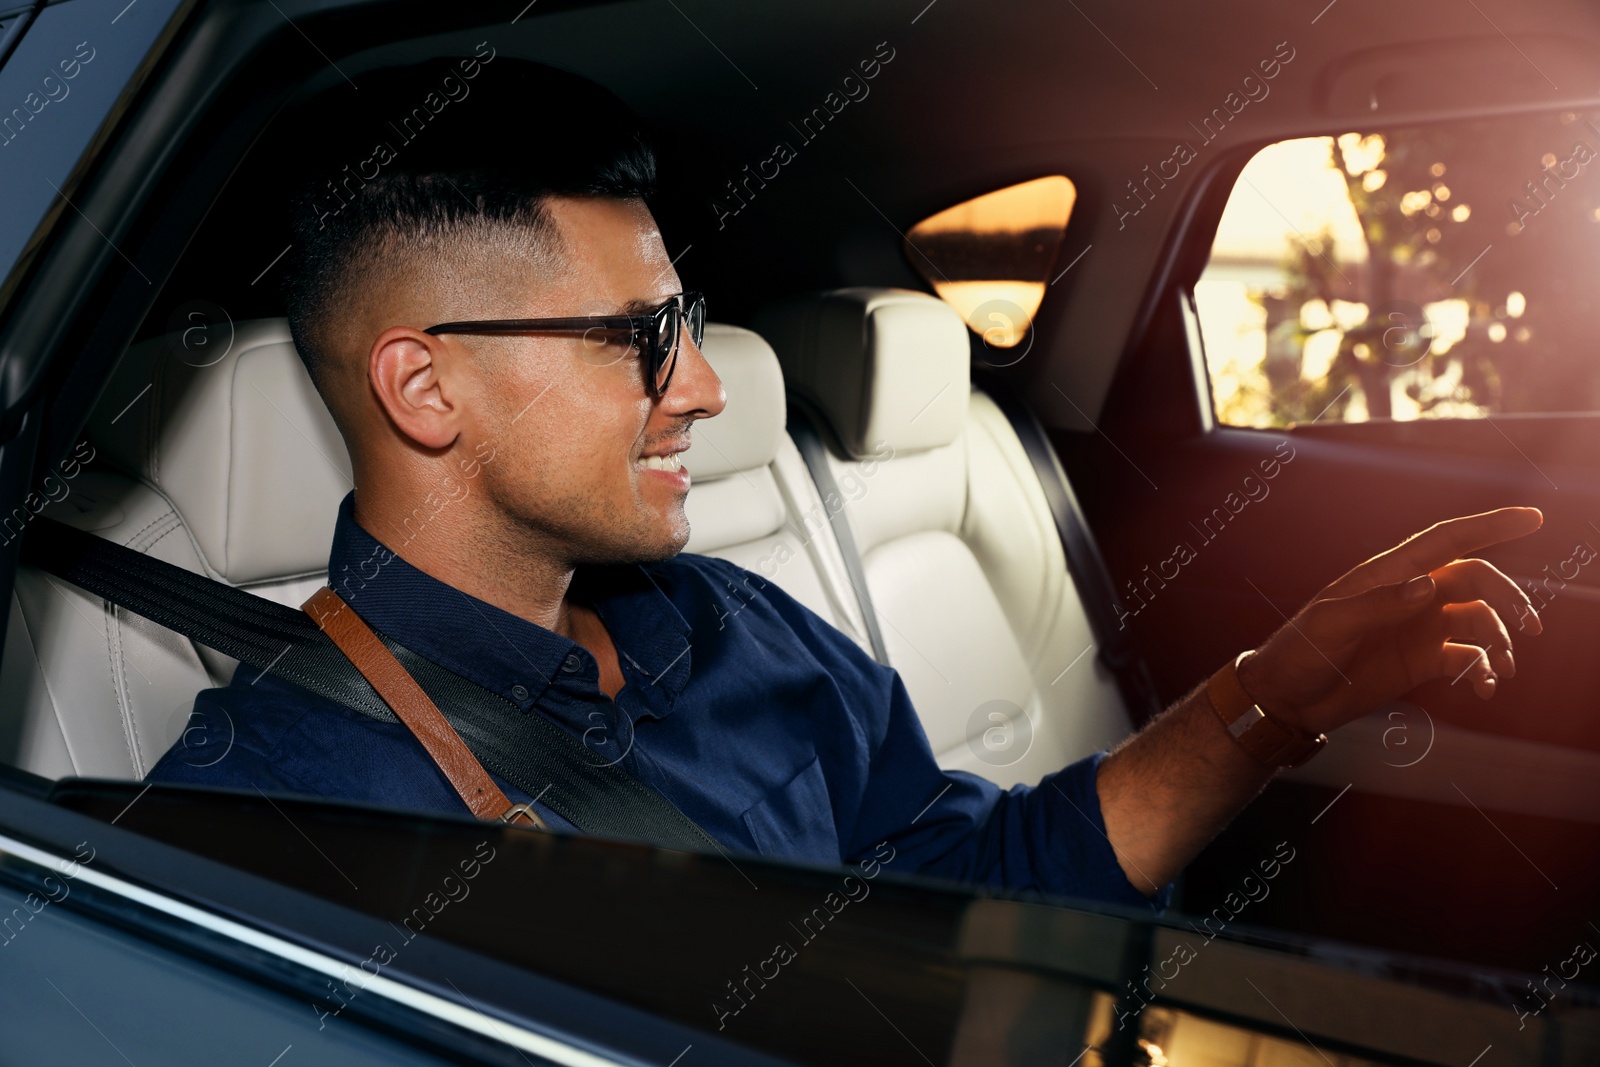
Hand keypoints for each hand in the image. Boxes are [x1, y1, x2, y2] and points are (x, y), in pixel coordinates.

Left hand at [1237, 507, 1543, 735]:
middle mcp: (1412, 595)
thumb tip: (1428, 586)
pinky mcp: (1422, 661)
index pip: (1447, 540)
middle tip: (1531, 627)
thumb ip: (1378, 605)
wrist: (1287, 699)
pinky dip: (1485, 670)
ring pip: (1480, 622)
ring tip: (1503, 670)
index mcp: (1389, 574)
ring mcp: (1420, 627)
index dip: (1490, 525)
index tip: (1533, 517)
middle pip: (1477, 582)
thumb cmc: (1299, 653)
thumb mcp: (1330, 625)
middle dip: (1509, 599)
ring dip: (1502, 642)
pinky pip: (1468, 658)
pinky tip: (1486, 688)